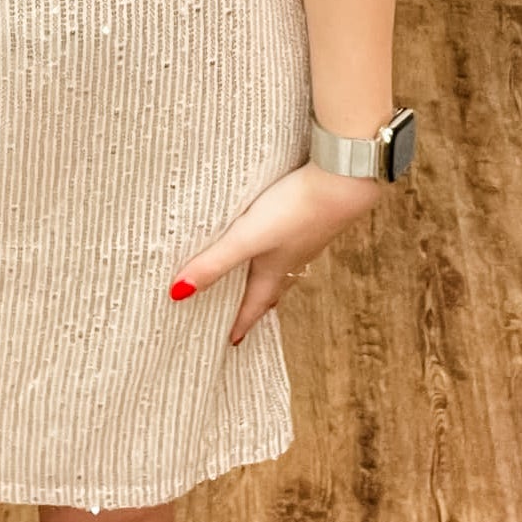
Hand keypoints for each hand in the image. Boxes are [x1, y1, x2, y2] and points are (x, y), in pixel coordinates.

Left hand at [169, 160, 380, 345]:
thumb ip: (215, 262)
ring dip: (269, 275)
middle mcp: (291, 260)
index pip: (253, 305)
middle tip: (244, 315)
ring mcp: (303, 239)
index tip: (232, 341)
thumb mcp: (247, 237)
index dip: (240, 323)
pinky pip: (291, 240)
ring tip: (259, 277)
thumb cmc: (297, 210)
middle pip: (269, 289)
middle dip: (255, 303)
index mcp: (274, 272)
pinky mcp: (311, 216)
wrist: (343, 179)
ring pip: (283, 265)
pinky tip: (279, 233)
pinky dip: (281, 247)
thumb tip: (179, 293)